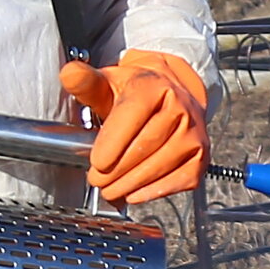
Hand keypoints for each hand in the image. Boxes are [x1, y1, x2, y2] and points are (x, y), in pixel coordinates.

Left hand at [58, 49, 208, 204]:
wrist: (172, 94)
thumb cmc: (136, 93)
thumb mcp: (108, 83)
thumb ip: (86, 82)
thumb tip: (69, 74)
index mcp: (155, 87)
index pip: (132, 115)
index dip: (112, 143)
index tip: (95, 163)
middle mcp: (181, 108)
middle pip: (144, 147)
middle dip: (116, 170)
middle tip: (96, 181)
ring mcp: (194, 134)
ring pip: (160, 166)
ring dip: (130, 184)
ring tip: (110, 189)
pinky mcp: (200, 156)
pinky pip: (178, 180)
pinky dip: (153, 192)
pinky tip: (134, 193)